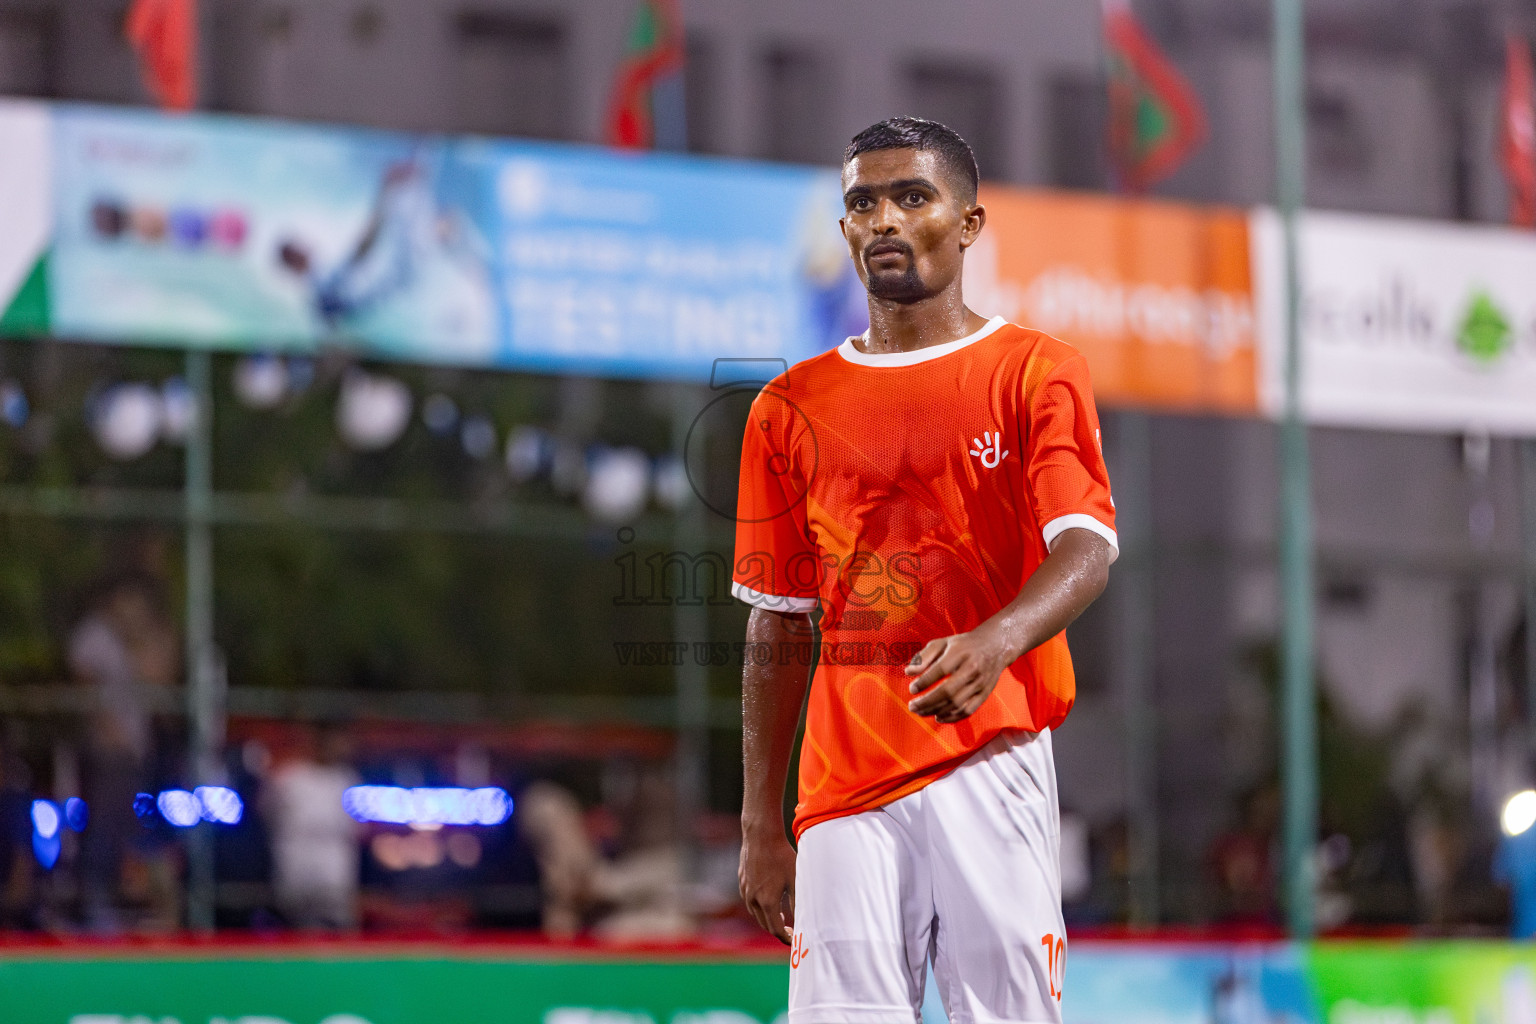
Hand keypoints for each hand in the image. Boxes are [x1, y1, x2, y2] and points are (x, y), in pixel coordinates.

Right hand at [738, 825, 796, 943]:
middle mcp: (753, 900)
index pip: (776, 930)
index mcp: (768, 902)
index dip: (786, 938)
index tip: (794, 939)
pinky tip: (768, 899)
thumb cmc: (781, 856)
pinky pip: (750, 902)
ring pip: (756, 914)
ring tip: (780, 914)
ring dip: (768, 918)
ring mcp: (745, 891)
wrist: (761, 836)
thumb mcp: (795, 880)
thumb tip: (803, 921)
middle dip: (777, 930)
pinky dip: (759, 907)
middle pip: (765, 925)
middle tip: (790, 929)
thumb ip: (798, 903)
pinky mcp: (742, 882)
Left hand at [905, 625, 1014, 722]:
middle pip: (948, 691)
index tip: (912, 689)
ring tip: (920, 712)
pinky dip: (952, 717)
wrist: (996, 646)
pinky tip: (938, 717)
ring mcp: (980, 683)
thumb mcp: (943, 643)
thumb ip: (924, 656)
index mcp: (960, 653)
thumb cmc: (964, 645)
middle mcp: (972, 669)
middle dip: (927, 702)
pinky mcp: (985, 694)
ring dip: (936, 710)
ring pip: (956, 703)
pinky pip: (968, 710)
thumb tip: (908, 672)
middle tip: (912, 706)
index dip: (924, 682)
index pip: (940, 670)